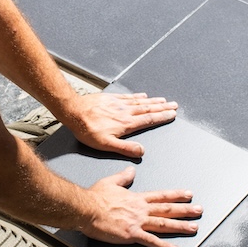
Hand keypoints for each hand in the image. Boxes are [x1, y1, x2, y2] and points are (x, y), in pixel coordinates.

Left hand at [64, 92, 178, 157]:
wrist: (74, 112)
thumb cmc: (88, 131)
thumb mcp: (106, 145)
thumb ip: (125, 148)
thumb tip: (141, 151)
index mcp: (126, 124)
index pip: (148, 120)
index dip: (162, 117)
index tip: (172, 114)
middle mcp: (125, 112)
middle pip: (148, 109)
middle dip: (162, 108)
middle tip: (174, 105)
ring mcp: (118, 104)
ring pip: (140, 102)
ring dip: (153, 101)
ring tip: (164, 100)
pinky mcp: (110, 98)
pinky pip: (128, 97)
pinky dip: (138, 96)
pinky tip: (143, 95)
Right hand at [80, 166, 201, 246]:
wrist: (86, 208)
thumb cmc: (94, 198)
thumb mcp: (110, 182)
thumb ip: (123, 178)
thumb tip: (130, 171)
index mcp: (136, 198)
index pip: (161, 196)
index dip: (176, 195)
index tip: (188, 194)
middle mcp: (140, 209)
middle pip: (167, 210)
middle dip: (185, 210)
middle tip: (199, 211)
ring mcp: (138, 222)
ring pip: (164, 224)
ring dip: (180, 226)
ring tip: (194, 228)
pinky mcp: (131, 234)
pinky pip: (151, 241)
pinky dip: (164, 246)